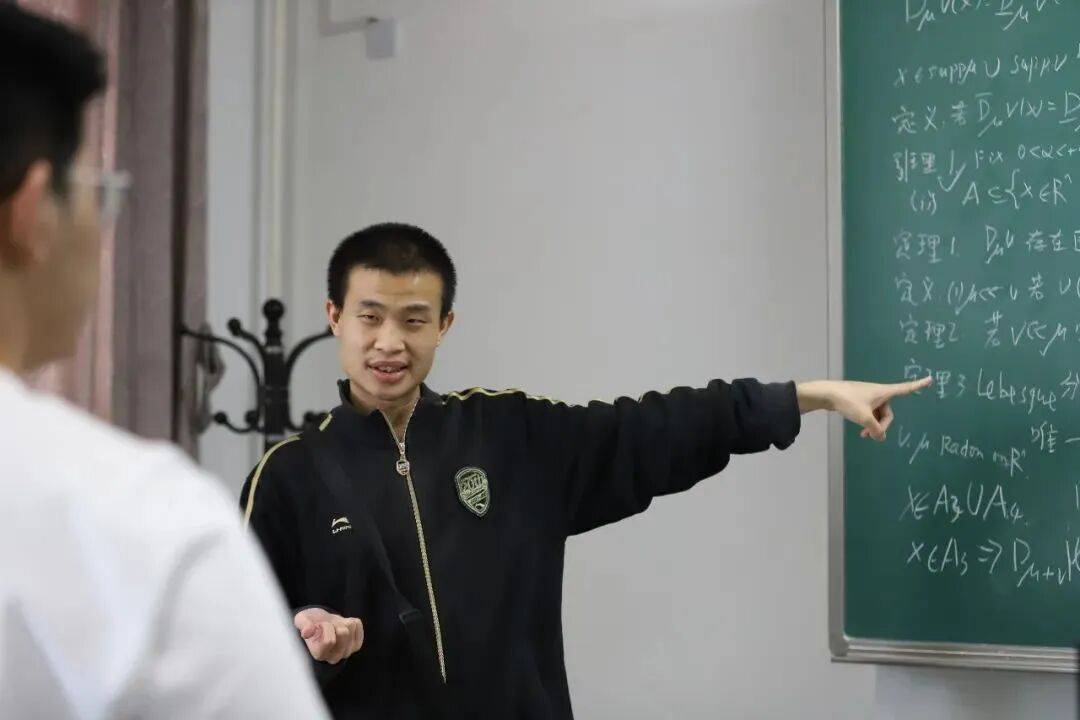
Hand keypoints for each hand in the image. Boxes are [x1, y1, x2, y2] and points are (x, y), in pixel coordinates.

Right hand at [293, 607, 363, 663]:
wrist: (319, 623)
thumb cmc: (309, 623)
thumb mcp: (302, 620)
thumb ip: (304, 625)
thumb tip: (306, 633)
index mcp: (319, 654)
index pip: (329, 641)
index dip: (324, 626)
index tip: (318, 625)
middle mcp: (334, 657)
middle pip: (343, 633)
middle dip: (334, 623)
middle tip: (327, 625)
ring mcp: (347, 652)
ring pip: (351, 626)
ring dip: (341, 621)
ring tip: (333, 626)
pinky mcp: (356, 645)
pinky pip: (357, 624)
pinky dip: (349, 619)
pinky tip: (341, 625)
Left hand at [796, 376, 931, 441]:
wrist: (826, 394)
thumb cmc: (848, 402)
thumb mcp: (864, 418)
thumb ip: (876, 430)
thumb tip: (880, 437)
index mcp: (884, 392)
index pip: (905, 388)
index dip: (918, 385)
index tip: (930, 379)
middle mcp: (878, 392)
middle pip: (888, 412)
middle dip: (881, 425)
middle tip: (870, 435)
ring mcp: (868, 397)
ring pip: (877, 415)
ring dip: (873, 426)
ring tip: (863, 435)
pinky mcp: (859, 401)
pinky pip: (869, 413)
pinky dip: (867, 422)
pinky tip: (861, 430)